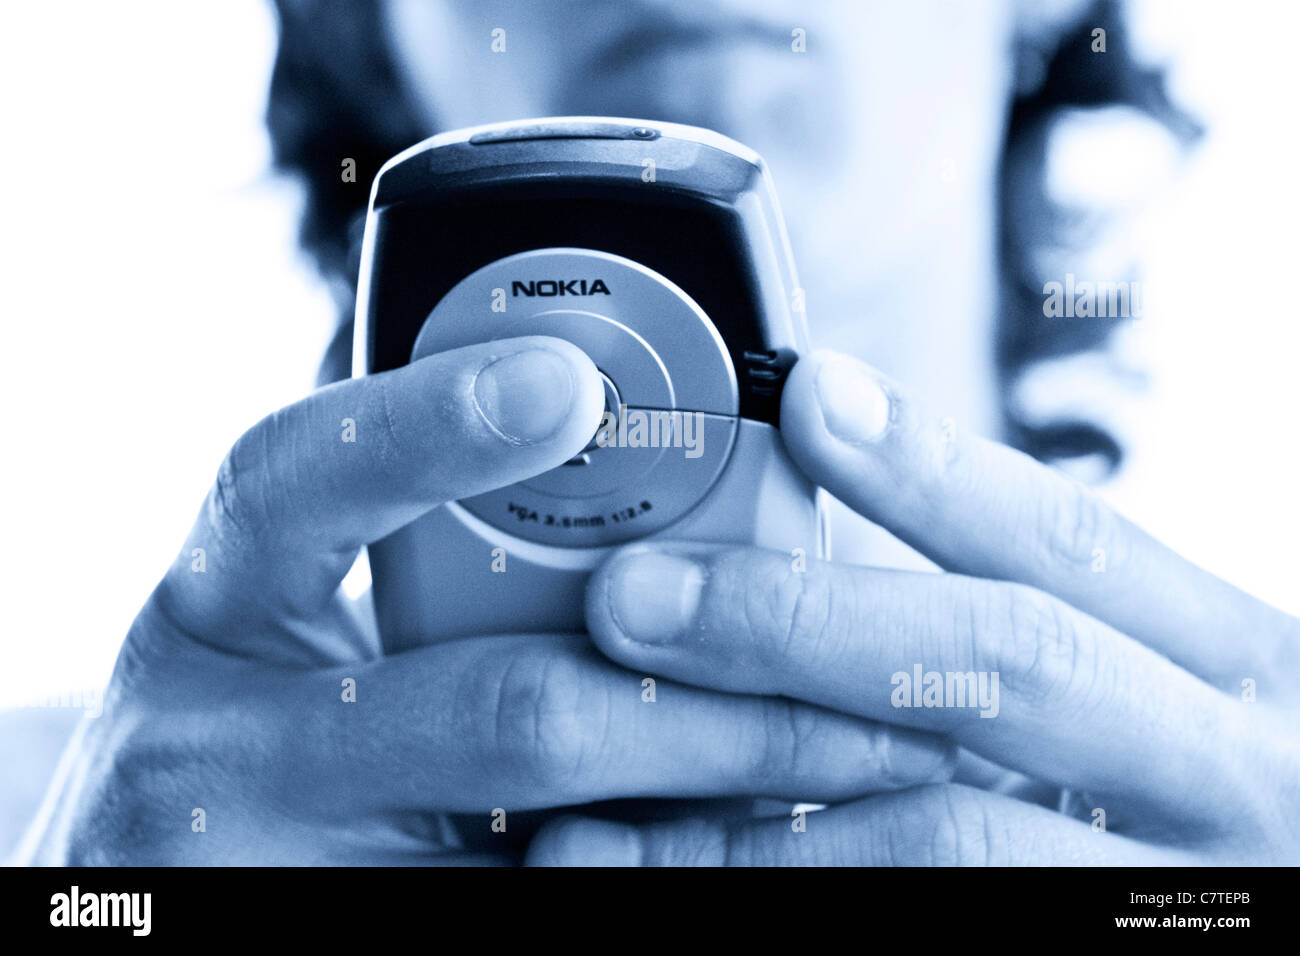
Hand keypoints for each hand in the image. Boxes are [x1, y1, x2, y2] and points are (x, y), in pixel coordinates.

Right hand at [19, 339, 953, 864]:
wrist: (192, 870)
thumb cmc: (274, 713)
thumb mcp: (298, 601)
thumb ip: (419, 523)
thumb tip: (596, 412)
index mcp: (217, 603)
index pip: (292, 482)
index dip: (430, 426)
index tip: (570, 383)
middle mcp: (221, 742)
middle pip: (500, 705)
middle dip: (701, 697)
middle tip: (838, 679)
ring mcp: (283, 858)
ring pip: (550, 835)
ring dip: (717, 798)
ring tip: (855, 762)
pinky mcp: (352, 922)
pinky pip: (549, 894)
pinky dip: (659, 863)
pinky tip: (750, 839)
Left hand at [528, 350, 1299, 864]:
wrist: (1290, 909)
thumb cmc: (1194, 797)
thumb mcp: (1160, 697)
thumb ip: (1031, 636)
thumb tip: (811, 562)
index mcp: (1234, 668)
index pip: (1075, 544)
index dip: (934, 468)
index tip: (805, 396)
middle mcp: (1228, 773)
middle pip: (1009, 663)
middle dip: (800, 624)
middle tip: (631, 598)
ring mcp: (1171, 897)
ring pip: (944, 834)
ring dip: (751, 824)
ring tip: (592, 828)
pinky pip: (925, 929)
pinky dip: (790, 899)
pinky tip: (676, 891)